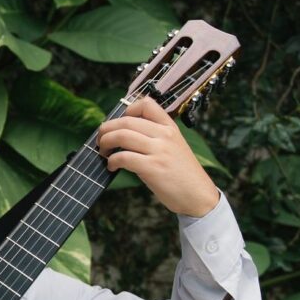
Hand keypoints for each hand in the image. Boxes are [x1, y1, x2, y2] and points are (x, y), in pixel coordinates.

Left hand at [97, 97, 219, 216]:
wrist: (198, 195)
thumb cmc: (182, 174)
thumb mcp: (174, 147)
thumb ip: (155, 137)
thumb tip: (124, 133)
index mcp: (170, 127)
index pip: (146, 104)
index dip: (127, 110)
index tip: (119, 124)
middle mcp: (164, 135)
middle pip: (126, 121)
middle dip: (106, 129)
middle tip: (100, 140)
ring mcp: (159, 151)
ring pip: (122, 136)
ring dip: (105, 143)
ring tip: (103, 152)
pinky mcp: (152, 168)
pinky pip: (123, 157)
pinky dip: (112, 161)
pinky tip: (112, 167)